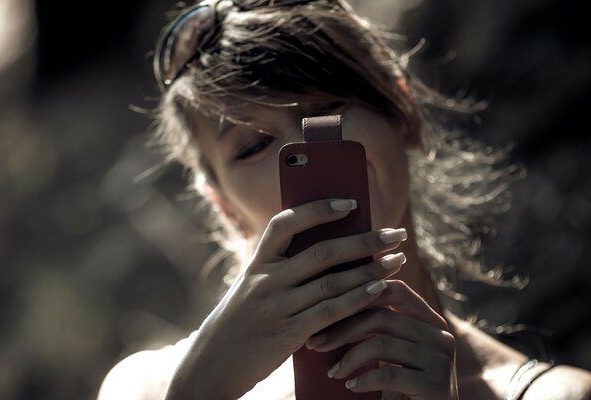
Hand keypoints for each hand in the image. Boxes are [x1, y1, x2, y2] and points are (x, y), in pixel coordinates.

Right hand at [165, 198, 407, 399]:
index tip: (351, 203)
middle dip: (364, 240)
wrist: (212, 364)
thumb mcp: (252, 287)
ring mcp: (276, 306)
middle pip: (322, 252)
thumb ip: (282, 269)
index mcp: (256, 262)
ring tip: (397, 261)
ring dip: (370, 270)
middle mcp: (265, 279)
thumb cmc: (239, 321)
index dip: (319, 209)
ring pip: (332, 282)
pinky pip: (330, 312)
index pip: (286, 222)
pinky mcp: (287, 333)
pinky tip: (379, 290)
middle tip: (395, 234)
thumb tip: (332, 251)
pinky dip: (357, 299)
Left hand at [306, 280, 457, 399]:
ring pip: (382, 344)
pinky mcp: (438, 385)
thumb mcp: (392, 352)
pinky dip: (363, 380)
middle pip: (383, 316)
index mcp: (431, 320)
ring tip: (334, 372)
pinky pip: (389, 374)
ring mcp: (442, 360)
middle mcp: (441, 335)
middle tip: (316, 343)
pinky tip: (351, 386)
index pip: (395, 290)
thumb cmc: (401, 388)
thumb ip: (379, 324)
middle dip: (343, 329)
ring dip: (349, 358)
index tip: (325, 309)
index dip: (359, 295)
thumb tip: (334, 296)